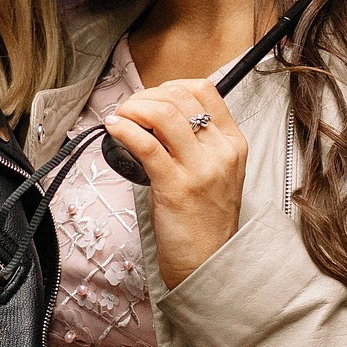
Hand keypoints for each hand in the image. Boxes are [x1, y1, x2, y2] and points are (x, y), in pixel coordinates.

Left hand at [103, 79, 246, 288]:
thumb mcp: (213, 170)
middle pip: (180, 98)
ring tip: (120, 117)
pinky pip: (145, 145)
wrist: (207, 260)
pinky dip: (124, 129)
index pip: (204, 90)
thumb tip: (155, 114)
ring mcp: (200, 169)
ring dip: (133, 108)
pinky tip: (113, 128)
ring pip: (163, 115)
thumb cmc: (203, 217)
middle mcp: (220, 151)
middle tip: (128, 109)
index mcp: (233, 143)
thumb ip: (195, 141)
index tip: (151, 97)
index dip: (170, 86)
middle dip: (146, 96)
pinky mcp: (176, 187)